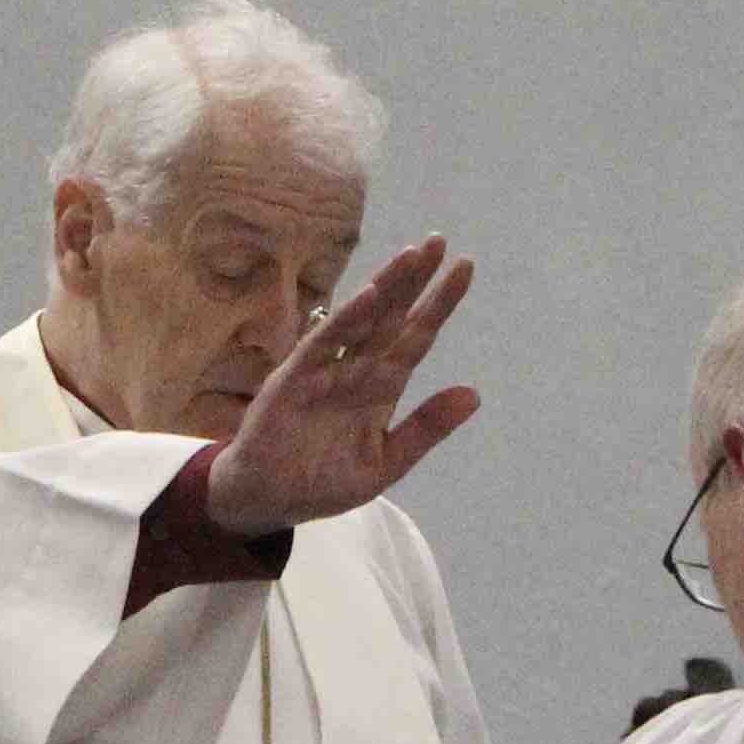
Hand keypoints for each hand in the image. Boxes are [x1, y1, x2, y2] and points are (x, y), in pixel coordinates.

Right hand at [202, 236, 479, 535]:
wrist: (267, 502)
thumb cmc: (321, 482)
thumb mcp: (385, 462)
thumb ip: (426, 427)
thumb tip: (476, 393)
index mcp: (380, 388)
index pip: (415, 337)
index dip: (439, 304)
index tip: (465, 268)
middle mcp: (355, 370)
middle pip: (392, 317)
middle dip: (415, 280)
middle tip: (439, 241)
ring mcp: (325, 370)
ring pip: (362, 320)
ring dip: (386, 287)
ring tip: (412, 255)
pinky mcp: (295, 378)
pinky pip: (324, 343)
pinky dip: (346, 319)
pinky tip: (370, 295)